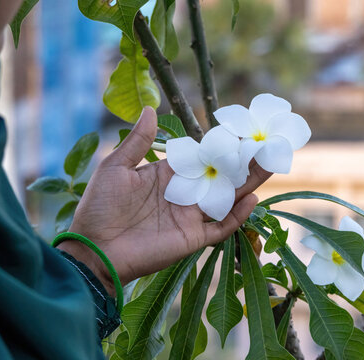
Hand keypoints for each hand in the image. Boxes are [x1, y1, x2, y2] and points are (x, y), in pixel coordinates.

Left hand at [57, 107, 270, 295]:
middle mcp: (184, 194)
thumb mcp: (116, 167)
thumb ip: (138, 141)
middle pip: (220, 176)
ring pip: (227, 198)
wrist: (94, 249)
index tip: (239, 130)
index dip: (218, 145)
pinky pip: (221, 227)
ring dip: (248, 183)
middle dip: (242, 162)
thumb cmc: (99, 207)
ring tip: (269, 164)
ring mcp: (190, 217)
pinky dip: (237, 216)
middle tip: (265, 145)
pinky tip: (251, 198)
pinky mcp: (192, 239)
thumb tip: (150, 109)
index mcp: (167, 176)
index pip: (200, 157)